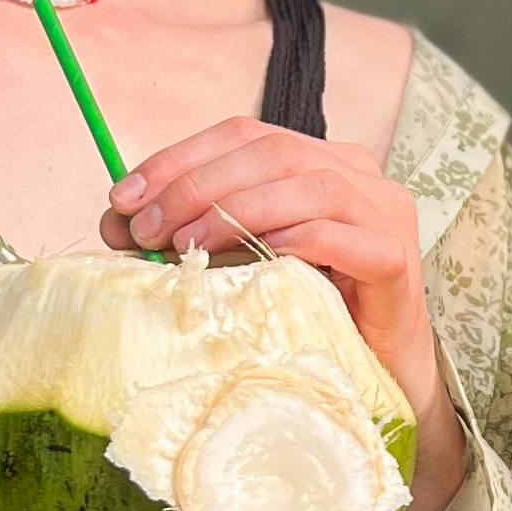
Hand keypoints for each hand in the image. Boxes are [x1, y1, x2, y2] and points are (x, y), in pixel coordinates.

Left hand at [106, 121, 445, 434]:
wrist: (380, 375)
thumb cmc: (308, 314)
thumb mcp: (239, 262)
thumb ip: (188, 233)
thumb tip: (115, 221)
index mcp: (320, 159)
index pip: (244, 135)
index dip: (179, 158)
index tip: (123, 196)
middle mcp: (359, 173)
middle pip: (273, 152)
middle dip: (198, 185)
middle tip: (147, 229)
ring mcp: (384, 214)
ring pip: (310, 185)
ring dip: (238, 210)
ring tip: (188, 245)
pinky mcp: (396, 260)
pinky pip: (342, 236)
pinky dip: (294, 239)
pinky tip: (257, 257)